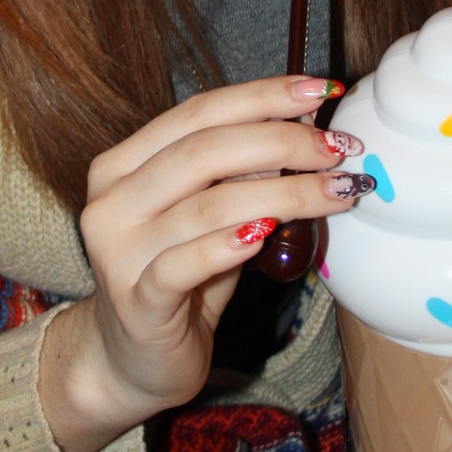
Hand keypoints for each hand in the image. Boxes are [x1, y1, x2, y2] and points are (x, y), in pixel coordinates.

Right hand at [39, 76, 370, 451]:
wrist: (132, 360)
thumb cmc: (179, 279)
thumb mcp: (208, 217)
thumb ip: (239, 174)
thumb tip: (306, 125)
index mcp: (122, 165)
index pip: (197, 112)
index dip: (263, 97)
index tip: (322, 90)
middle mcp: (111, 201)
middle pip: (204, 151)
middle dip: (283, 141)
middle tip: (340, 147)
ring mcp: (118, 252)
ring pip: (209, 206)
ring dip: (284, 193)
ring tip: (336, 190)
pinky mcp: (137, 302)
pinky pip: (185, 265)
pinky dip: (230, 245)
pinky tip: (269, 234)